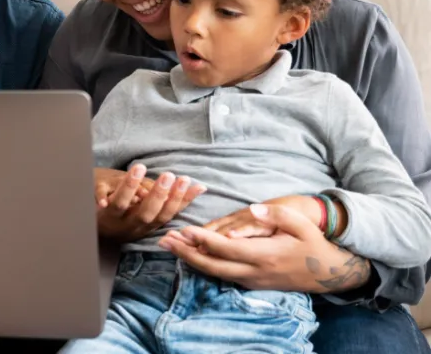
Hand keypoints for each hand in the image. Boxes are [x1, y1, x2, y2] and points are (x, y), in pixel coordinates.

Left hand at [96, 164, 205, 241]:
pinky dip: (102, 197)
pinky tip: (109, 185)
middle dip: (160, 195)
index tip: (189, 182)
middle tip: (169, 175)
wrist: (92, 229)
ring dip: (131, 187)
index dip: (180, 200)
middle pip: (148, 214)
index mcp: (148, 226)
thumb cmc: (128, 215)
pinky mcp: (95, 213)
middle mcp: (132, 226)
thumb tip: (201, 187)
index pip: (168, 214)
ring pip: (122, 206)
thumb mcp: (150, 211)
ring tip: (140, 167)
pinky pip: (97, 204)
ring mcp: (112, 221)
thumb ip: (172, 200)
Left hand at [159, 203, 369, 292]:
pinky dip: (203, 265)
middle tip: (164, 240)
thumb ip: (276, 216)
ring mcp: (252, 281)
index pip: (226, 248)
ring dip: (190, 260)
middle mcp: (255, 272)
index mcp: (264, 256)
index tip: (183, 229)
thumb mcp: (301, 225)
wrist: (329, 273)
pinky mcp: (251, 283)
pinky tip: (189, 254)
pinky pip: (222, 275)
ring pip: (214, 273)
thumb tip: (253, 209)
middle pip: (213, 266)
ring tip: (169, 245)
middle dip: (186, 253)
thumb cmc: (314, 243)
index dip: (203, 239)